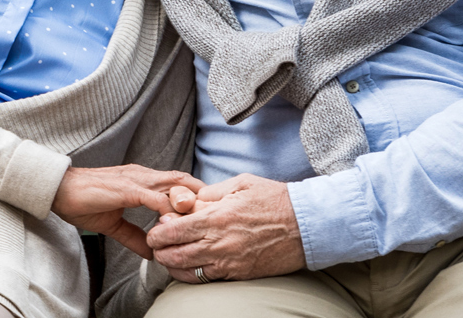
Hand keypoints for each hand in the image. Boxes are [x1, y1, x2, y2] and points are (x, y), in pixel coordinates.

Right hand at [51, 165, 205, 260]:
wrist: (58, 190)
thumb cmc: (82, 202)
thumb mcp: (114, 224)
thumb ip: (134, 236)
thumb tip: (152, 252)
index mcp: (141, 181)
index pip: (176, 182)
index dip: (194, 195)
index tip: (207, 212)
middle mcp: (142, 176)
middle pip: (182, 179)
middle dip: (200, 195)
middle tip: (214, 213)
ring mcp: (135, 180)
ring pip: (173, 184)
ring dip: (188, 200)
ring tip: (200, 217)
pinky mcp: (125, 188)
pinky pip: (153, 196)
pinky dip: (167, 208)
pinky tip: (173, 221)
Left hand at [145, 173, 305, 282]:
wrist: (307, 225)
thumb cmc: (275, 200)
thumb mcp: (240, 184)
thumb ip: (210, 193)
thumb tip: (189, 200)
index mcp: (216, 218)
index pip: (174, 231)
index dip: (157, 234)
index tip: (154, 231)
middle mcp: (220, 243)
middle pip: (175, 254)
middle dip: (159, 252)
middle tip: (155, 247)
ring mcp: (230, 262)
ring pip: (188, 271)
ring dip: (172, 266)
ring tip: (167, 258)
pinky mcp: (240, 274)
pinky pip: (208, 279)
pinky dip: (192, 275)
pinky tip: (188, 268)